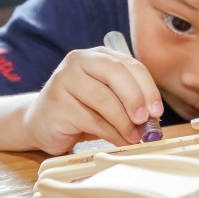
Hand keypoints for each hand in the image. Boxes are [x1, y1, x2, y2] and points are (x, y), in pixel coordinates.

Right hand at [21, 47, 161, 154]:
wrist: (42, 124)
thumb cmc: (82, 111)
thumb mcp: (109, 100)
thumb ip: (129, 102)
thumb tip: (154, 120)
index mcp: (97, 55)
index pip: (129, 64)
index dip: (147, 87)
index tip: (157, 110)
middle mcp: (78, 62)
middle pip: (115, 74)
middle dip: (136, 99)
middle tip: (146, 121)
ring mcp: (64, 80)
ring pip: (104, 100)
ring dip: (125, 122)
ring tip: (135, 137)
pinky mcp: (57, 104)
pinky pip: (92, 120)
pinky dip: (112, 134)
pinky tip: (120, 141)